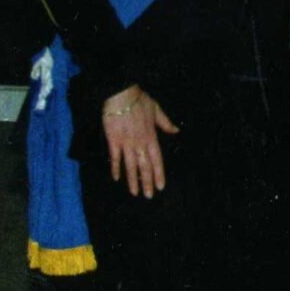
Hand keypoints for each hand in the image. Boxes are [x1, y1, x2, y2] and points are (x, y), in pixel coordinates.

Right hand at [101, 84, 179, 199]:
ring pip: (131, 165)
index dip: (159, 174)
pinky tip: (116, 178)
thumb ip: (166, 123)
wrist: (121, 94)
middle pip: (145, 166)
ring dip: (133, 180)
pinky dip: (116, 168)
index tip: (161, 186)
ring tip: (135, 193)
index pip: (157, 160)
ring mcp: (126, 142)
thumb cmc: (139, 100)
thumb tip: (176, 131)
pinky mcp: (113, 140)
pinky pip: (115, 157)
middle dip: (147, 182)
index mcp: (152, 137)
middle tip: (149, 196)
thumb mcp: (157, 110)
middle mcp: (140, 142)